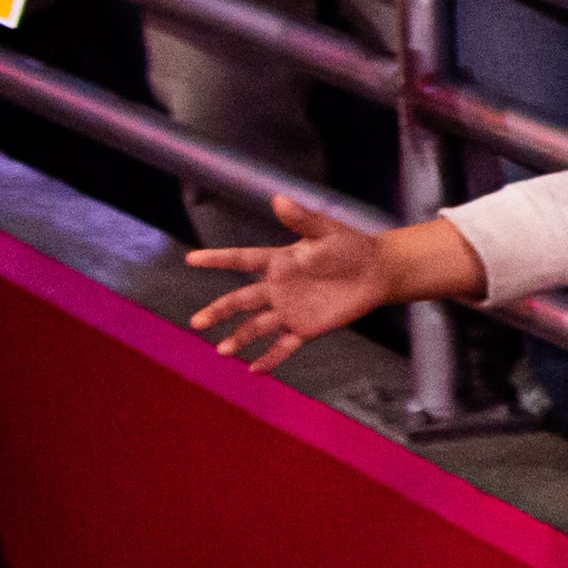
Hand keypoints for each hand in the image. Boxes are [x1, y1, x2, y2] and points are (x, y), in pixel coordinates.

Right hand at [183, 194, 401, 374]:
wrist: (376, 272)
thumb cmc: (351, 246)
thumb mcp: (327, 231)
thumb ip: (302, 219)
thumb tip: (278, 198)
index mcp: (279, 261)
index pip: (242, 260)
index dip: (217, 259)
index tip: (191, 259)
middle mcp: (277, 288)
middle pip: (241, 301)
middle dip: (218, 311)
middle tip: (195, 322)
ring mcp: (289, 309)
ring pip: (257, 326)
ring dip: (239, 338)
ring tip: (222, 351)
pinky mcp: (305, 328)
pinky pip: (284, 345)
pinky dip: (271, 358)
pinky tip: (255, 370)